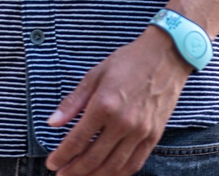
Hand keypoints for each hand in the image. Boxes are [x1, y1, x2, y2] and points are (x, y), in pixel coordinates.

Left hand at [45, 27, 192, 175]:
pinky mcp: (154, 135)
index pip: (77, 140)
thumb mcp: (96, 74)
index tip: (51, 163)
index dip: (61, 156)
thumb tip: (52, 123)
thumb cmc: (129, 61)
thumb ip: (73, 102)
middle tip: (62, 175)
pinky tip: (107, 174)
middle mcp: (123, 122)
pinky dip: (118, 174)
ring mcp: (140, 131)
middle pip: (93, 158)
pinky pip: (134, 163)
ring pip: (113, 167)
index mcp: (104, 104)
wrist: (166, 55)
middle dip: (73, 171)